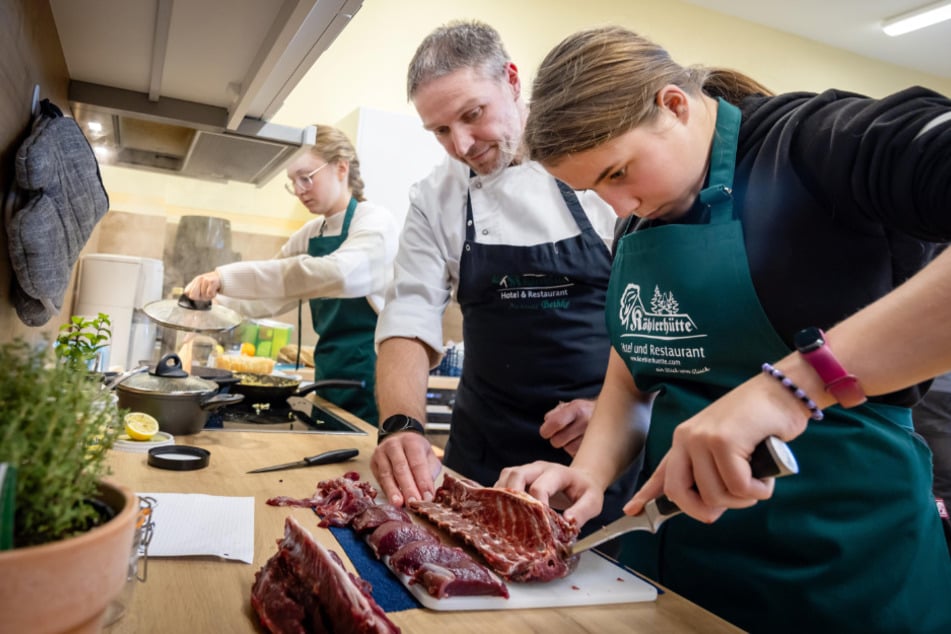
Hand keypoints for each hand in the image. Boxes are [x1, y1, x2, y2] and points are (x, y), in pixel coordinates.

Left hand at [183, 272, 221, 300]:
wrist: (223, 278)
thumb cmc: (211, 285)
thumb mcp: (201, 286)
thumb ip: (193, 290)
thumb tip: (187, 296)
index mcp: (194, 281)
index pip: (186, 292)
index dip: (192, 297)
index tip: (198, 296)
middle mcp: (198, 279)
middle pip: (193, 296)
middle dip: (199, 298)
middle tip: (205, 295)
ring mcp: (205, 280)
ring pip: (203, 296)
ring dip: (208, 297)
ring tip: (211, 291)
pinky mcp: (211, 282)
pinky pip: (209, 294)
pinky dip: (213, 295)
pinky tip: (214, 291)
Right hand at [371, 432, 441, 506]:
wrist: (398, 440)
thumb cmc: (416, 451)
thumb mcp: (429, 456)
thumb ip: (430, 472)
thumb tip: (427, 494)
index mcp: (411, 441)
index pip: (417, 463)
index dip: (423, 481)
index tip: (427, 497)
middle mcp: (394, 445)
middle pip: (401, 468)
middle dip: (408, 488)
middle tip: (413, 503)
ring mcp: (381, 454)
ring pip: (387, 474)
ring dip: (393, 491)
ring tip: (399, 504)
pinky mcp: (373, 463)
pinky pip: (379, 479)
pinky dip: (387, 491)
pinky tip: (392, 500)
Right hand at [496, 461, 604, 526]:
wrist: (582, 479)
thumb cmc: (585, 491)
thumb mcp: (593, 502)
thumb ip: (582, 512)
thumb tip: (567, 522)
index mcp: (557, 473)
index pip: (540, 486)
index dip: (536, 505)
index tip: (539, 524)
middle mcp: (539, 468)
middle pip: (517, 475)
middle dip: (511, 496)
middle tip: (512, 518)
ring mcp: (527, 470)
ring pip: (506, 476)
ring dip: (502, 495)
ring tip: (503, 515)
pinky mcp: (519, 477)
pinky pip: (503, 482)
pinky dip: (499, 495)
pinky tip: (501, 511)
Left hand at [540, 399, 594, 455]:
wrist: (610, 415)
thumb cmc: (583, 412)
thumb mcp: (570, 406)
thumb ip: (555, 413)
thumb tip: (547, 422)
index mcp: (577, 408)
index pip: (555, 423)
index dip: (546, 430)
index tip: (546, 432)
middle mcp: (586, 421)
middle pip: (557, 440)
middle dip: (556, 439)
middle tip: (562, 434)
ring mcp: (593, 436)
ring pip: (567, 449)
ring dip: (567, 445)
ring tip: (574, 438)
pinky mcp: (597, 448)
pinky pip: (577, 454)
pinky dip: (576, 451)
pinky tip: (581, 443)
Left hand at [625, 375, 807, 522]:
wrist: (781, 391)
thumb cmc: (759, 424)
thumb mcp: (727, 447)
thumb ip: (711, 472)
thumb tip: (706, 508)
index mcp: (684, 440)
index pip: (662, 473)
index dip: (646, 495)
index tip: (632, 510)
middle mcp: (686, 438)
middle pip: (681, 495)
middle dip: (709, 510)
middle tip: (737, 499)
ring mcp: (702, 439)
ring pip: (715, 496)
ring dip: (744, 498)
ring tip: (757, 476)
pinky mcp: (723, 441)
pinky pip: (739, 487)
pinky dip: (759, 489)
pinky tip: (766, 473)